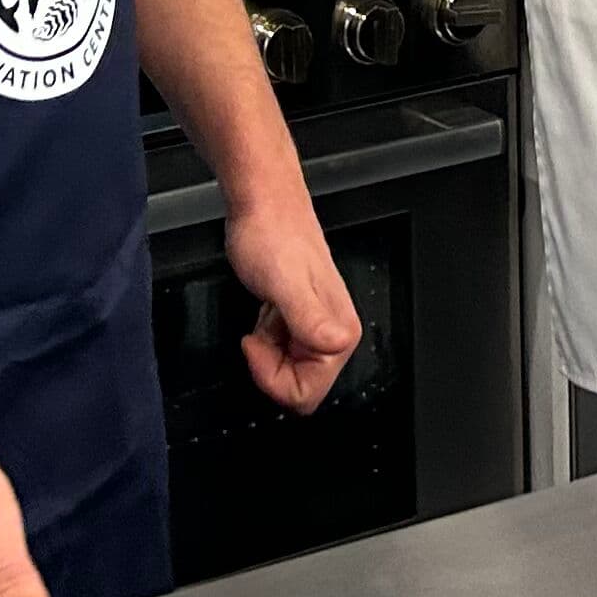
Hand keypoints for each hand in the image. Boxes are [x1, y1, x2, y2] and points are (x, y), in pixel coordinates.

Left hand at [228, 194, 363, 410]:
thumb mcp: (284, 282)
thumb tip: (335, 344)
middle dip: (270, 367)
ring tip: (262, 319)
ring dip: (267, 353)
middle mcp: (334, 332)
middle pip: (299, 386)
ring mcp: (317, 325)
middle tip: (257, 333)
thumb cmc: (272, 233)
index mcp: (340, 332)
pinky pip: (282, 352)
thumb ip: (309, 317)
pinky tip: (264, 315)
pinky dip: (266, 341)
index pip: (309, 393)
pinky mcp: (300, 318)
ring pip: (289, 371)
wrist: (262, 203)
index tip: (257, 348)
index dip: (273, 377)